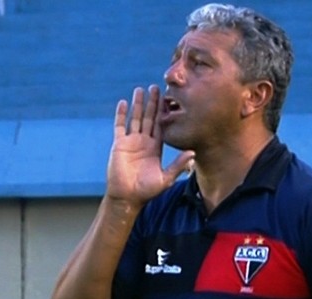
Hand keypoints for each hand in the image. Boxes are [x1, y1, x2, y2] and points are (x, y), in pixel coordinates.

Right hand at [106, 85, 194, 205]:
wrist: (127, 197)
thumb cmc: (147, 191)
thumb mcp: (166, 178)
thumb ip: (178, 165)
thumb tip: (192, 153)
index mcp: (156, 148)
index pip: (161, 126)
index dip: (165, 112)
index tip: (169, 99)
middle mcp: (144, 142)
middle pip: (149, 118)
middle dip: (153, 103)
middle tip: (157, 87)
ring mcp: (131, 142)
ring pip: (135, 118)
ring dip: (138, 104)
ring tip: (141, 89)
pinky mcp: (119, 144)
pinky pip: (120, 126)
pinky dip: (121, 114)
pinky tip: (123, 102)